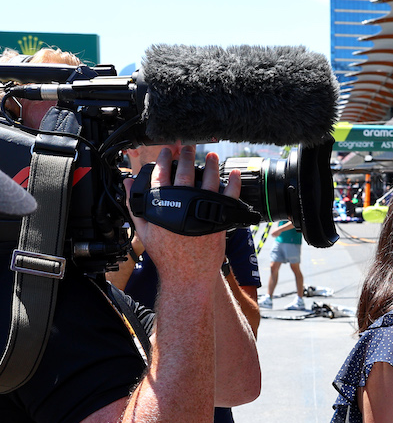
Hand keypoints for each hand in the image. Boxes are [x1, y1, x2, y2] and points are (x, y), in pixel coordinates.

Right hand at [122, 145, 239, 284]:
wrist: (187, 275)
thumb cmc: (166, 255)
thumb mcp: (144, 229)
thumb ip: (135, 204)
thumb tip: (127, 182)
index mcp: (163, 205)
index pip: (162, 174)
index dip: (165, 159)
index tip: (168, 151)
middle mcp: (183, 204)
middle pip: (186, 172)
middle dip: (187, 156)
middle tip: (188, 147)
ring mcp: (203, 210)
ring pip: (209, 180)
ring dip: (210, 164)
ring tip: (211, 155)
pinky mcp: (220, 218)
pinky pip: (229, 196)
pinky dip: (233, 183)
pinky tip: (234, 173)